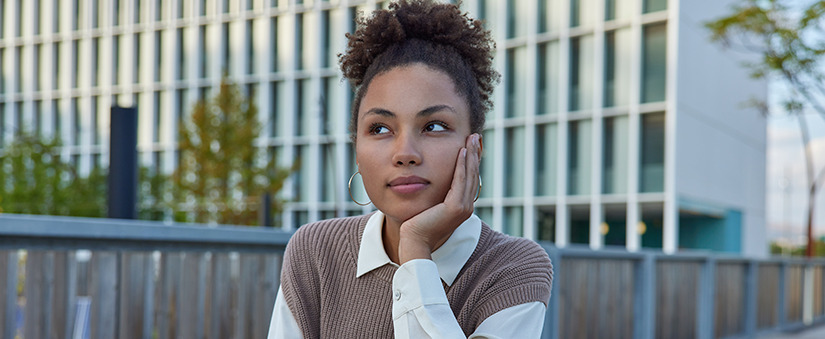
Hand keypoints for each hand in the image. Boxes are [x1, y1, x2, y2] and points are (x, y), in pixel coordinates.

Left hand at [397, 133, 481, 263]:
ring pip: (469, 175)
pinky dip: (462, 165)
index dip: (471, 160)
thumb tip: (432, 179)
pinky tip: (462, 152)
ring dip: (471, 155)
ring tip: (471, 139)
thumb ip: (436, 193)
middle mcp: (467, 206)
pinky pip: (460, 181)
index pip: (469, 178)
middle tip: (474, 136)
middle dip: (474, 154)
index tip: (470, 144)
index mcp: (462, 205)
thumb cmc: (417, 223)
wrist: (413, 240)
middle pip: (473, 174)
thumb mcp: (430, 204)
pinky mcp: (456, 208)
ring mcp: (463, 208)